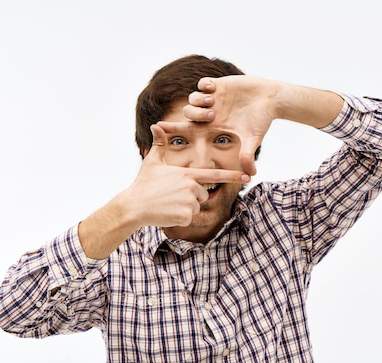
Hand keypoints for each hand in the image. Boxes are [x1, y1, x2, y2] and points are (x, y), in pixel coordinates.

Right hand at [125, 124, 249, 227]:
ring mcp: (189, 202)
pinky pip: (190, 218)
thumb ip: (159, 144)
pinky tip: (168, 212)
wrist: (134, 205)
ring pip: (197, 207)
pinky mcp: (185, 216)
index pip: (214, 175)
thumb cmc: (143, 184)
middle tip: (172, 196)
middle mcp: (191, 186)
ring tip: (169, 203)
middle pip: (203, 194)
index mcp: (187, 173)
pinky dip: (180, 218)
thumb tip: (155, 125)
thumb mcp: (152, 162)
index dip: (232, 176)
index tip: (247, 176)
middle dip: (191, 196)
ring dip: (185, 208)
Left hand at [158, 76, 281, 175]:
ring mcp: (215, 98)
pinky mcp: (220, 85)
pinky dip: (204, 85)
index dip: (172, 128)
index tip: (157, 127)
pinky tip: (214, 89)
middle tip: (211, 114)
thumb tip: (251, 175)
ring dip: (199, 100)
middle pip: (188, 114)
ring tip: (214, 102)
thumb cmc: (262, 120)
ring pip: (193, 98)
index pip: (188, 129)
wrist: (272, 100)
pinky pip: (202, 83)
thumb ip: (248, 155)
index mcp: (214, 127)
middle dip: (195, 114)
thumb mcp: (253, 139)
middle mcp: (211, 113)